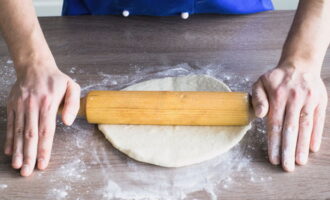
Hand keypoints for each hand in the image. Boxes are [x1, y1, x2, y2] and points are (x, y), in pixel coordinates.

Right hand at [3, 59, 80, 175]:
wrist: (34, 66)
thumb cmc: (56, 80)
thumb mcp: (72, 87)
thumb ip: (73, 104)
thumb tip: (67, 122)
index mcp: (48, 104)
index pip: (46, 131)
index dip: (44, 149)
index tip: (42, 164)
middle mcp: (32, 106)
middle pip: (30, 135)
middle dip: (29, 155)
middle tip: (27, 172)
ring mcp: (20, 106)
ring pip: (18, 132)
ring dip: (17, 150)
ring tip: (17, 166)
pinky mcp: (12, 106)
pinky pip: (10, 124)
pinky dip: (9, 139)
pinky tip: (9, 151)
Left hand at [252, 63, 327, 171]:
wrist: (300, 64)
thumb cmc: (276, 78)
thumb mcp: (260, 83)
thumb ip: (258, 98)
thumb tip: (260, 115)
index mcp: (278, 96)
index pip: (275, 124)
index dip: (274, 142)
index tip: (273, 157)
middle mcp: (294, 99)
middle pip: (290, 128)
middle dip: (288, 149)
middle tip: (287, 167)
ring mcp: (309, 100)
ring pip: (305, 126)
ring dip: (302, 146)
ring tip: (300, 162)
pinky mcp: (320, 101)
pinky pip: (318, 120)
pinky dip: (316, 135)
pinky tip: (312, 149)